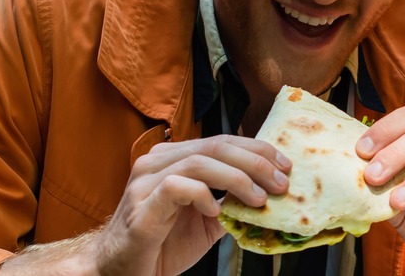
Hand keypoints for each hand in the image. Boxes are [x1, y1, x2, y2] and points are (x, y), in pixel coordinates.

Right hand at [94, 134, 290, 275]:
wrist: (121, 272)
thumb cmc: (161, 245)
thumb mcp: (205, 223)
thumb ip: (229, 204)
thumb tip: (267, 195)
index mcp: (173, 159)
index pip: (221, 142)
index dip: (256, 149)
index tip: (284, 165)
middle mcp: (158, 162)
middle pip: (215, 145)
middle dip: (255, 161)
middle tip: (280, 182)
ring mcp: (147, 181)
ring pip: (199, 161)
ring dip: (237, 177)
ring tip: (259, 198)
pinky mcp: (142, 205)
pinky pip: (176, 186)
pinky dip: (202, 194)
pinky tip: (216, 210)